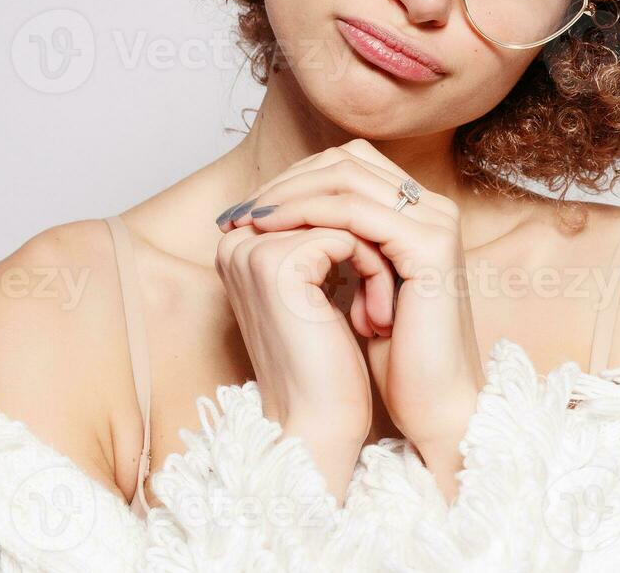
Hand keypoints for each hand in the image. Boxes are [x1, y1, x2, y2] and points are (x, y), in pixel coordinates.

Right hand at [214, 200, 391, 501]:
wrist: (320, 425)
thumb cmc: (325, 366)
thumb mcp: (317, 290)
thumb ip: (317, 241)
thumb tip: (350, 194)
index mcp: (239, 244)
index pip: (314, 200)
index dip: (356, 237)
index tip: (374, 288)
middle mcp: (236, 241)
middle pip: (327, 202)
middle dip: (367, 241)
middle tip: (384, 295)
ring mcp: (253, 250)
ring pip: (343, 217)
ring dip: (376, 261)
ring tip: (380, 311)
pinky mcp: (278, 264)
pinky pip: (348, 237)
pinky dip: (375, 273)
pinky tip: (375, 320)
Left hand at [223, 139, 485, 461]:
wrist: (433, 403)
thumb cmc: (395, 356)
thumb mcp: (356, 288)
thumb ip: (336, 247)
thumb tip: (275, 220)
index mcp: (421, 214)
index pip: (350, 164)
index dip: (296, 178)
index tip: (249, 208)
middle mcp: (433, 208)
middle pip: (347, 160)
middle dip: (287, 181)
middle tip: (242, 209)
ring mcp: (436, 223)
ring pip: (347, 177)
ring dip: (289, 194)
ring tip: (249, 219)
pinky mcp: (430, 246)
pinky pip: (355, 212)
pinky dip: (306, 214)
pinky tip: (271, 230)